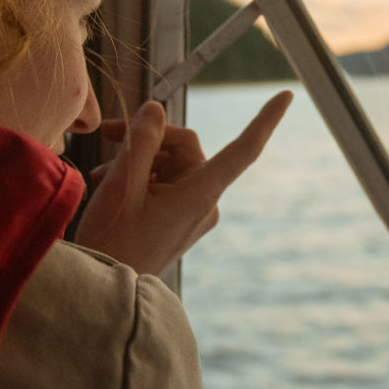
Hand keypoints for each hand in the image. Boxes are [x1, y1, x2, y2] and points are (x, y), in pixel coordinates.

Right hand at [74, 91, 292, 275]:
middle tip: (105, 135)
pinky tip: (107, 184)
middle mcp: (205, 202)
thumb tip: (155, 109)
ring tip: (100, 174)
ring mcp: (193, 212)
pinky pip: (164, 182)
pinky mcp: (180, 219)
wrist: (103, 293)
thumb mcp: (120, 185)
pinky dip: (139, 176)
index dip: (265, 120)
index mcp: (200, 193)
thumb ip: (141, 141)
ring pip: (169, 162)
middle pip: (184, 146)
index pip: (244, 149)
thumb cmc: (113, 241)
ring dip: (136, 159)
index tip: (287, 95)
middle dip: (146, 138)